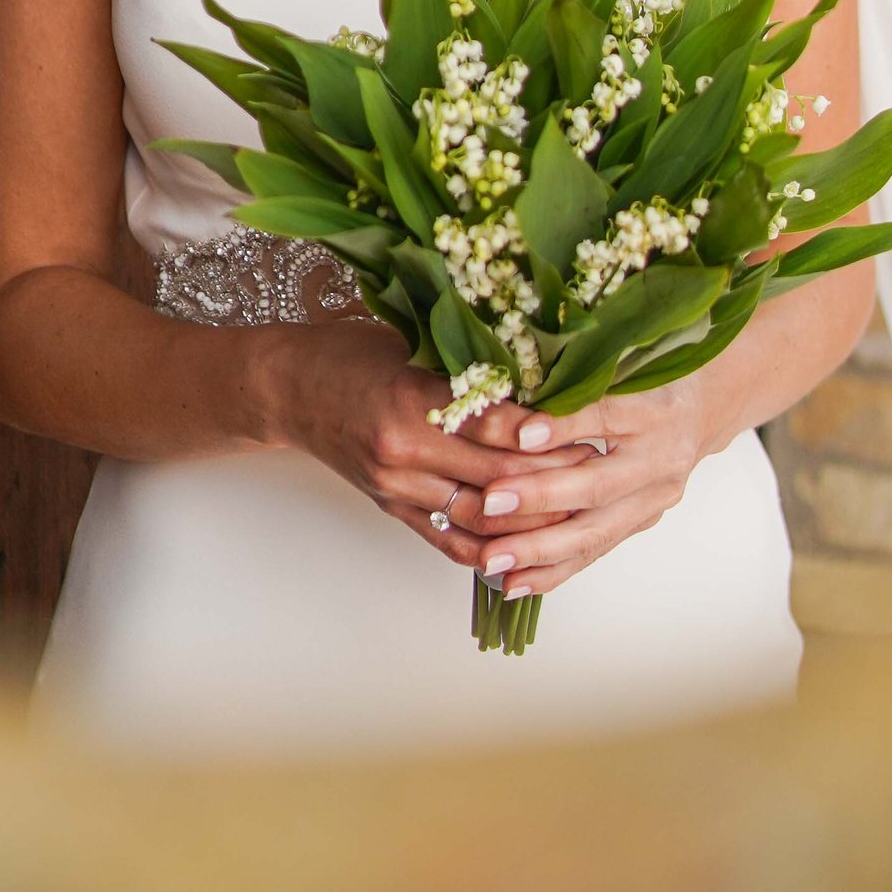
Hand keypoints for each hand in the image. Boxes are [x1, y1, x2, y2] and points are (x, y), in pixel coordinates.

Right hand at [257, 320, 597, 571]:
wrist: (289, 389)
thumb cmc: (354, 352)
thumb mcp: (413, 340)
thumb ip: (472, 361)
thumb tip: (547, 369)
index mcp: (412, 399)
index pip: (496, 425)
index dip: (549, 431)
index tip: (592, 425)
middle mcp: (402, 452)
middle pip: (497, 478)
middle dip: (554, 477)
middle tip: (601, 468)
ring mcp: (396, 488)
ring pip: (480, 519)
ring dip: (533, 521)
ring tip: (578, 508)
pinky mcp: (392, 509)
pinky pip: (449, 542)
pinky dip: (492, 551)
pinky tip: (529, 550)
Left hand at [456, 371, 724, 601]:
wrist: (703, 408)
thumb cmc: (650, 374)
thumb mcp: (618, 364)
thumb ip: (571, 381)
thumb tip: (503, 396)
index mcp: (654, 409)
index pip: (604, 416)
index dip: (562, 426)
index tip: (519, 436)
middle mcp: (660, 459)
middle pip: (597, 485)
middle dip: (540, 499)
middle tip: (489, 504)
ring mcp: (654, 499)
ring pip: (594, 532)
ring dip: (538, 550)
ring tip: (491, 559)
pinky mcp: (642, 523)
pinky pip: (594, 552)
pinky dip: (551, 571)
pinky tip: (513, 583)